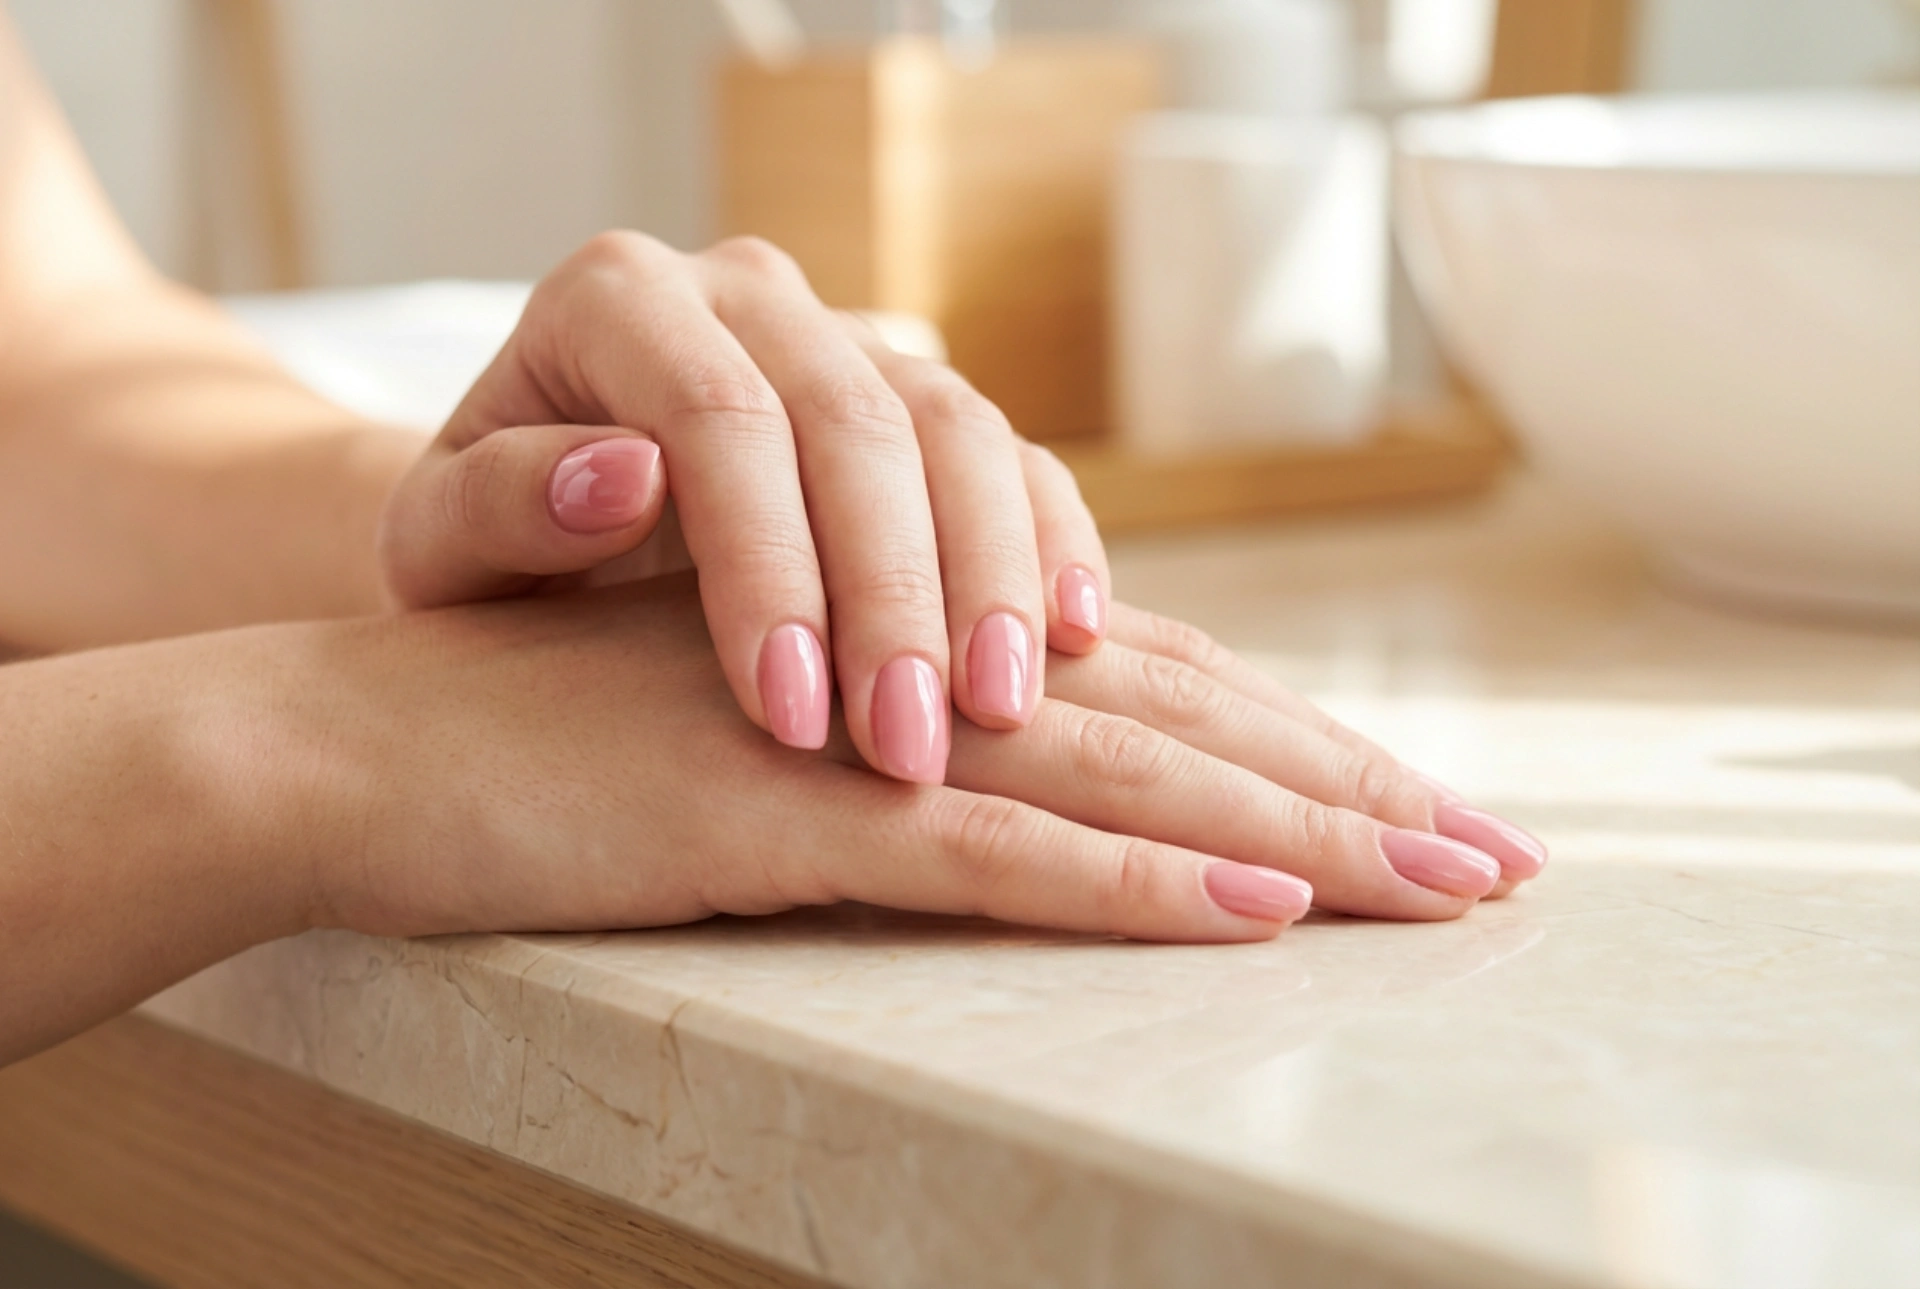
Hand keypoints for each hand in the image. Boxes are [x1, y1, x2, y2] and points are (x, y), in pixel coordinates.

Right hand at [298, 578, 1545, 943]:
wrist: (376, 740)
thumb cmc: (560, 753)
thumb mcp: (765, 748)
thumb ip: (896, 761)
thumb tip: (1029, 807)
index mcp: (922, 660)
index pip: (1161, 698)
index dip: (1308, 753)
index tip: (1432, 816)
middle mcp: (917, 676)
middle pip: (1185, 729)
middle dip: (1354, 798)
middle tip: (1505, 861)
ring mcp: (859, 736)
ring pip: (1123, 778)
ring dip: (1292, 834)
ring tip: (1439, 885)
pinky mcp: (782, 811)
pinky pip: (985, 851)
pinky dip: (1124, 879)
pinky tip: (1244, 909)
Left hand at [375, 233, 1111, 785]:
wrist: (537, 537)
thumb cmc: (486, 558)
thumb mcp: (440, 548)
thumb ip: (499, 506)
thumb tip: (622, 477)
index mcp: (615, 298)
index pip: (717, 415)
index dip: (767, 564)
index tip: (787, 716)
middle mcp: (747, 296)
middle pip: (859, 422)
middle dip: (895, 594)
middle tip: (908, 747)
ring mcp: (849, 340)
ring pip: (960, 430)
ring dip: (991, 580)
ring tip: (1000, 717)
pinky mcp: (922, 407)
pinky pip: (1012, 458)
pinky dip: (1049, 544)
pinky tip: (1070, 642)